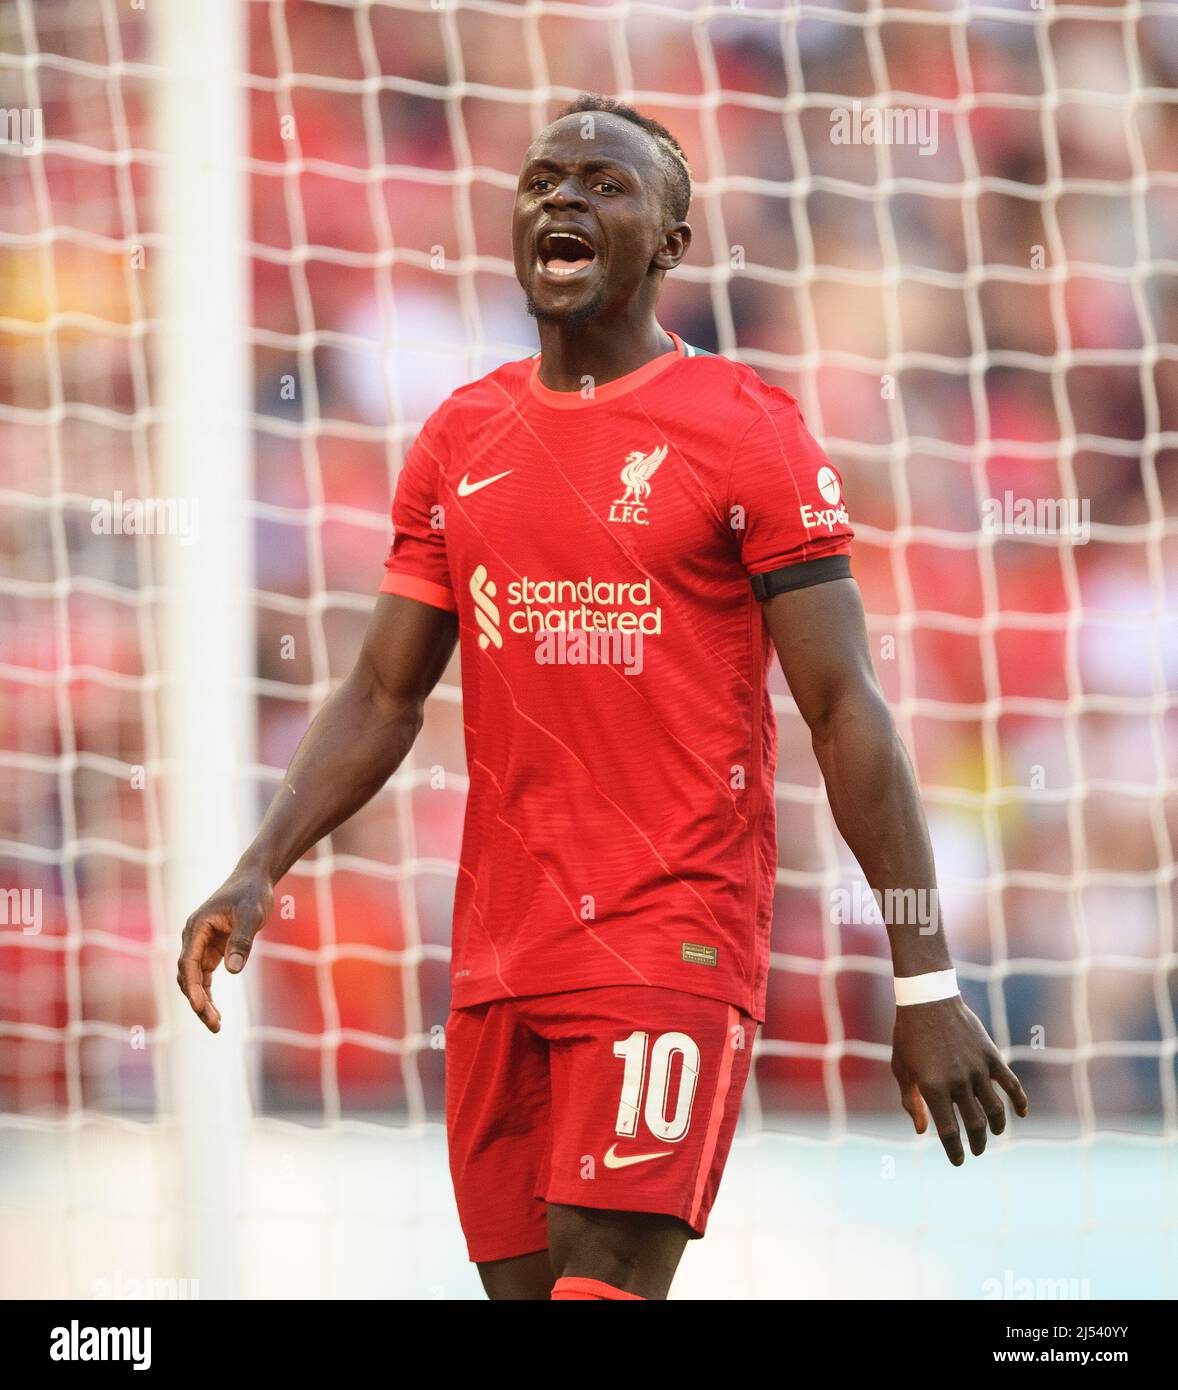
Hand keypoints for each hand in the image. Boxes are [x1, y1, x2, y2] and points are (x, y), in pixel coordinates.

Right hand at [176, 868, 273, 1032]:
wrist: (254, 880)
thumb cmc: (252, 893)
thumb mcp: (251, 914)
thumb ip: (242, 941)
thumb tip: (233, 971)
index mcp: (197, 927)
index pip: (188, 963)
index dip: (193, 987)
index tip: (201, 1007)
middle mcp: (193, 938)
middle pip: (188, 976)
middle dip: (198, 1001)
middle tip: (214, 1025)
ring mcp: (200, 945)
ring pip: (195, 980)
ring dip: (202, 1002)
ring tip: (216, 1026)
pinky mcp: (211, 950)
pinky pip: (205, 977)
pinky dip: (208, 994)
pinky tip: (216, 1014)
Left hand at [891, 995, 1027, 1164]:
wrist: (928, 1000)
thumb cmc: (909, 1036)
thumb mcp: (901, 1069)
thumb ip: (911, 1102)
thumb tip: (923, 1131)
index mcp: (932, 1087)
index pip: (949, 1132)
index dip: (955, 1151)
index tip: (958, 1161)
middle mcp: (957, 1081)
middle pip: (975, 1125)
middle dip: (977, 1143)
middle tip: (976, 1150)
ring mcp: (977, 1069)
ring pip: (996, 1109)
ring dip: (997, 1127)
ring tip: (993, 1133)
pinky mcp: (991, 1056)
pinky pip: (1012, 1084)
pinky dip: (1020, 1101)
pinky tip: (1022, 1114)